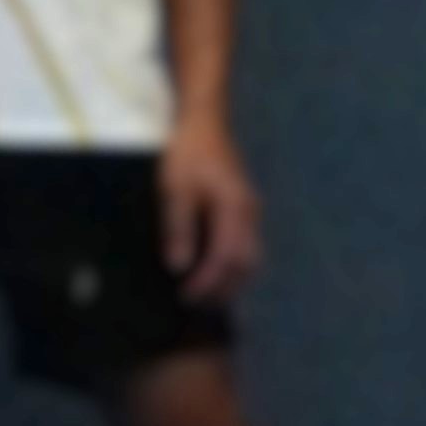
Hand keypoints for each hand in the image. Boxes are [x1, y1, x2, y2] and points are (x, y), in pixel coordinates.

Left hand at [155, 114, 266, 303]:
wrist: (204, 121)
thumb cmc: (187, 153)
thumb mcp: (175, 188)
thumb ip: (179, 228)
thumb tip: (179, 267)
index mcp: (234, 209)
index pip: (226, 258)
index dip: (207, 283)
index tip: (185, 296)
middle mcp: (249, 213)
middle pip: (246, 263)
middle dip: (223, 288)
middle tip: (196, 303)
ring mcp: (251, 210)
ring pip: (250, 256)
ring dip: (230, 279)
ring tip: (205, 293)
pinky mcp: (245, 208)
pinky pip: (246, 245)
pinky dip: (233, 264)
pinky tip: (214, 269)